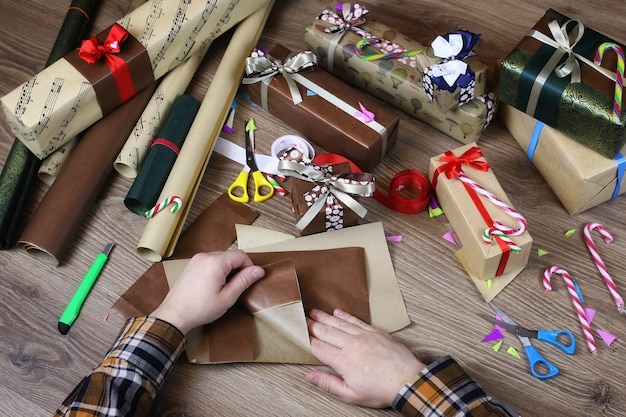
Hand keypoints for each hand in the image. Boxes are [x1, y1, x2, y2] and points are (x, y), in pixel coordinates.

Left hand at [151, 250, 264, 333]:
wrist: (174, 315)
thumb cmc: (200, 308)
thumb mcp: (228, 297)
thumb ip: (244, 281)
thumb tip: (259, 270)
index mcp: (216, 262)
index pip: (241, 255)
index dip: (249, 267)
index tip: (249, 280)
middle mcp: (205, 256)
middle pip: (230, 256)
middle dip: (237, 269)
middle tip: (236, 287)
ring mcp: (196, 259)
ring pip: (220, 258)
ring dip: (227, 270)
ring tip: (224, 288)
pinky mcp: (191, 265)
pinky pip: (210, 262)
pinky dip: (216, 270)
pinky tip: (213, 286)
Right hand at [305, 308, 425, 407]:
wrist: (408, 381)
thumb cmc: (381, 390)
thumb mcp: (352, 394)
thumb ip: (329, 383)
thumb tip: (310, 377)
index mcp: (343, 361)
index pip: (319, 348)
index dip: (307, 340)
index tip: (298, 334)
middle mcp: (351, 345)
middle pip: (326, 332)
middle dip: (312, 325)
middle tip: (302, 318)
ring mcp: (363, 336)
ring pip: (339, 323)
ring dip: (325, 317)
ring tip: (314, 312)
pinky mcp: (375, 332)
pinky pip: (356, 320)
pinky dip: (345, 315)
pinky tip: (337, 312)